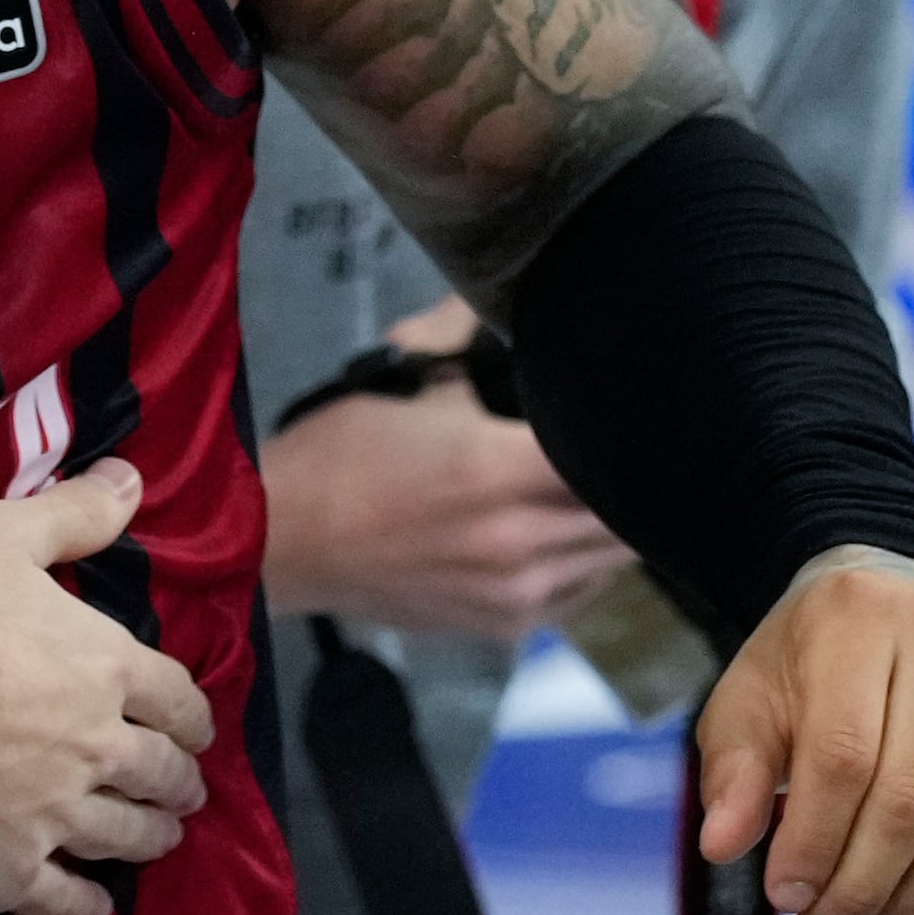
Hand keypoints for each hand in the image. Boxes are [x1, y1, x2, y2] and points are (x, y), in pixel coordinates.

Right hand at [0, 461, 215, 914]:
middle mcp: (95, 748)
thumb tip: (133, 478)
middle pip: (159, 774)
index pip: (174, 698)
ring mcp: (56, 815)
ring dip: (150, 838)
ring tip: (158, 837)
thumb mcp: (1, 533)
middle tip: (185, 789)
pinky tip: (95, 902)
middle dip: (179, 782)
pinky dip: (87, 903)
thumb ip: (72, 514)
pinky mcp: (11, 868)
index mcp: (103, 669)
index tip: (197, 729)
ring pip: (125, 836)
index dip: (191, 715)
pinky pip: (64, 898)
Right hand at [259, 372, 631, 637]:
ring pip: (615, 560)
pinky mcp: (509, 627)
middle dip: (627, 481)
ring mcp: (521, 594)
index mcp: (498, 470)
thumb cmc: (342, 453)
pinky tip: (552, 532)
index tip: (627, 411)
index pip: (613, 457)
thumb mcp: (404, 383)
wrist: (283, 541)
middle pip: (630, 516)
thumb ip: (460, 336)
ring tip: (584, 490)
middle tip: (610, 449)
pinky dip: (582, 562)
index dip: (627, 433)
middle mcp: (523, 541)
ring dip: (610, 524)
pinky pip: (582, 593)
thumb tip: (497, 288)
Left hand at [693, 549, 913, 914]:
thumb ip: (733, 770)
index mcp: (854, 613)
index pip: (840, 756)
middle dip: (864, 888)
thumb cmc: (812, 664)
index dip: (813, 842)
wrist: (895, 597)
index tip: (786, 899)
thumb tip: (723, 846)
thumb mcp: (752, 699)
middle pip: (911, 798)